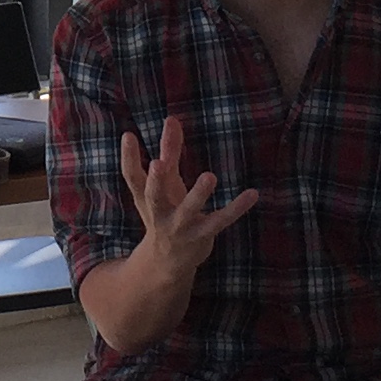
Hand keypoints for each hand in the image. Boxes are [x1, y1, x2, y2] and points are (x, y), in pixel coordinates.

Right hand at [120, 115, 259, 273]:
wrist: (167, 262)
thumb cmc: (164, 212)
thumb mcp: (163, 184)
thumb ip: (168, 151)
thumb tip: (172, 118)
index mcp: (146, 198)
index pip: (132, 177)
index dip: (128, 157)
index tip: (128, 135)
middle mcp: (160, 212)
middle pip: (154, 197)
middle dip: (155, 182)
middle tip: (158, 164)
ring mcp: (181, 226)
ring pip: (188, 211)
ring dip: (198, 195)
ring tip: (209, 177)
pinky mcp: (203, 234)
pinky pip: (221, 220)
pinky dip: (236, 208)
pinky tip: (252, 193)